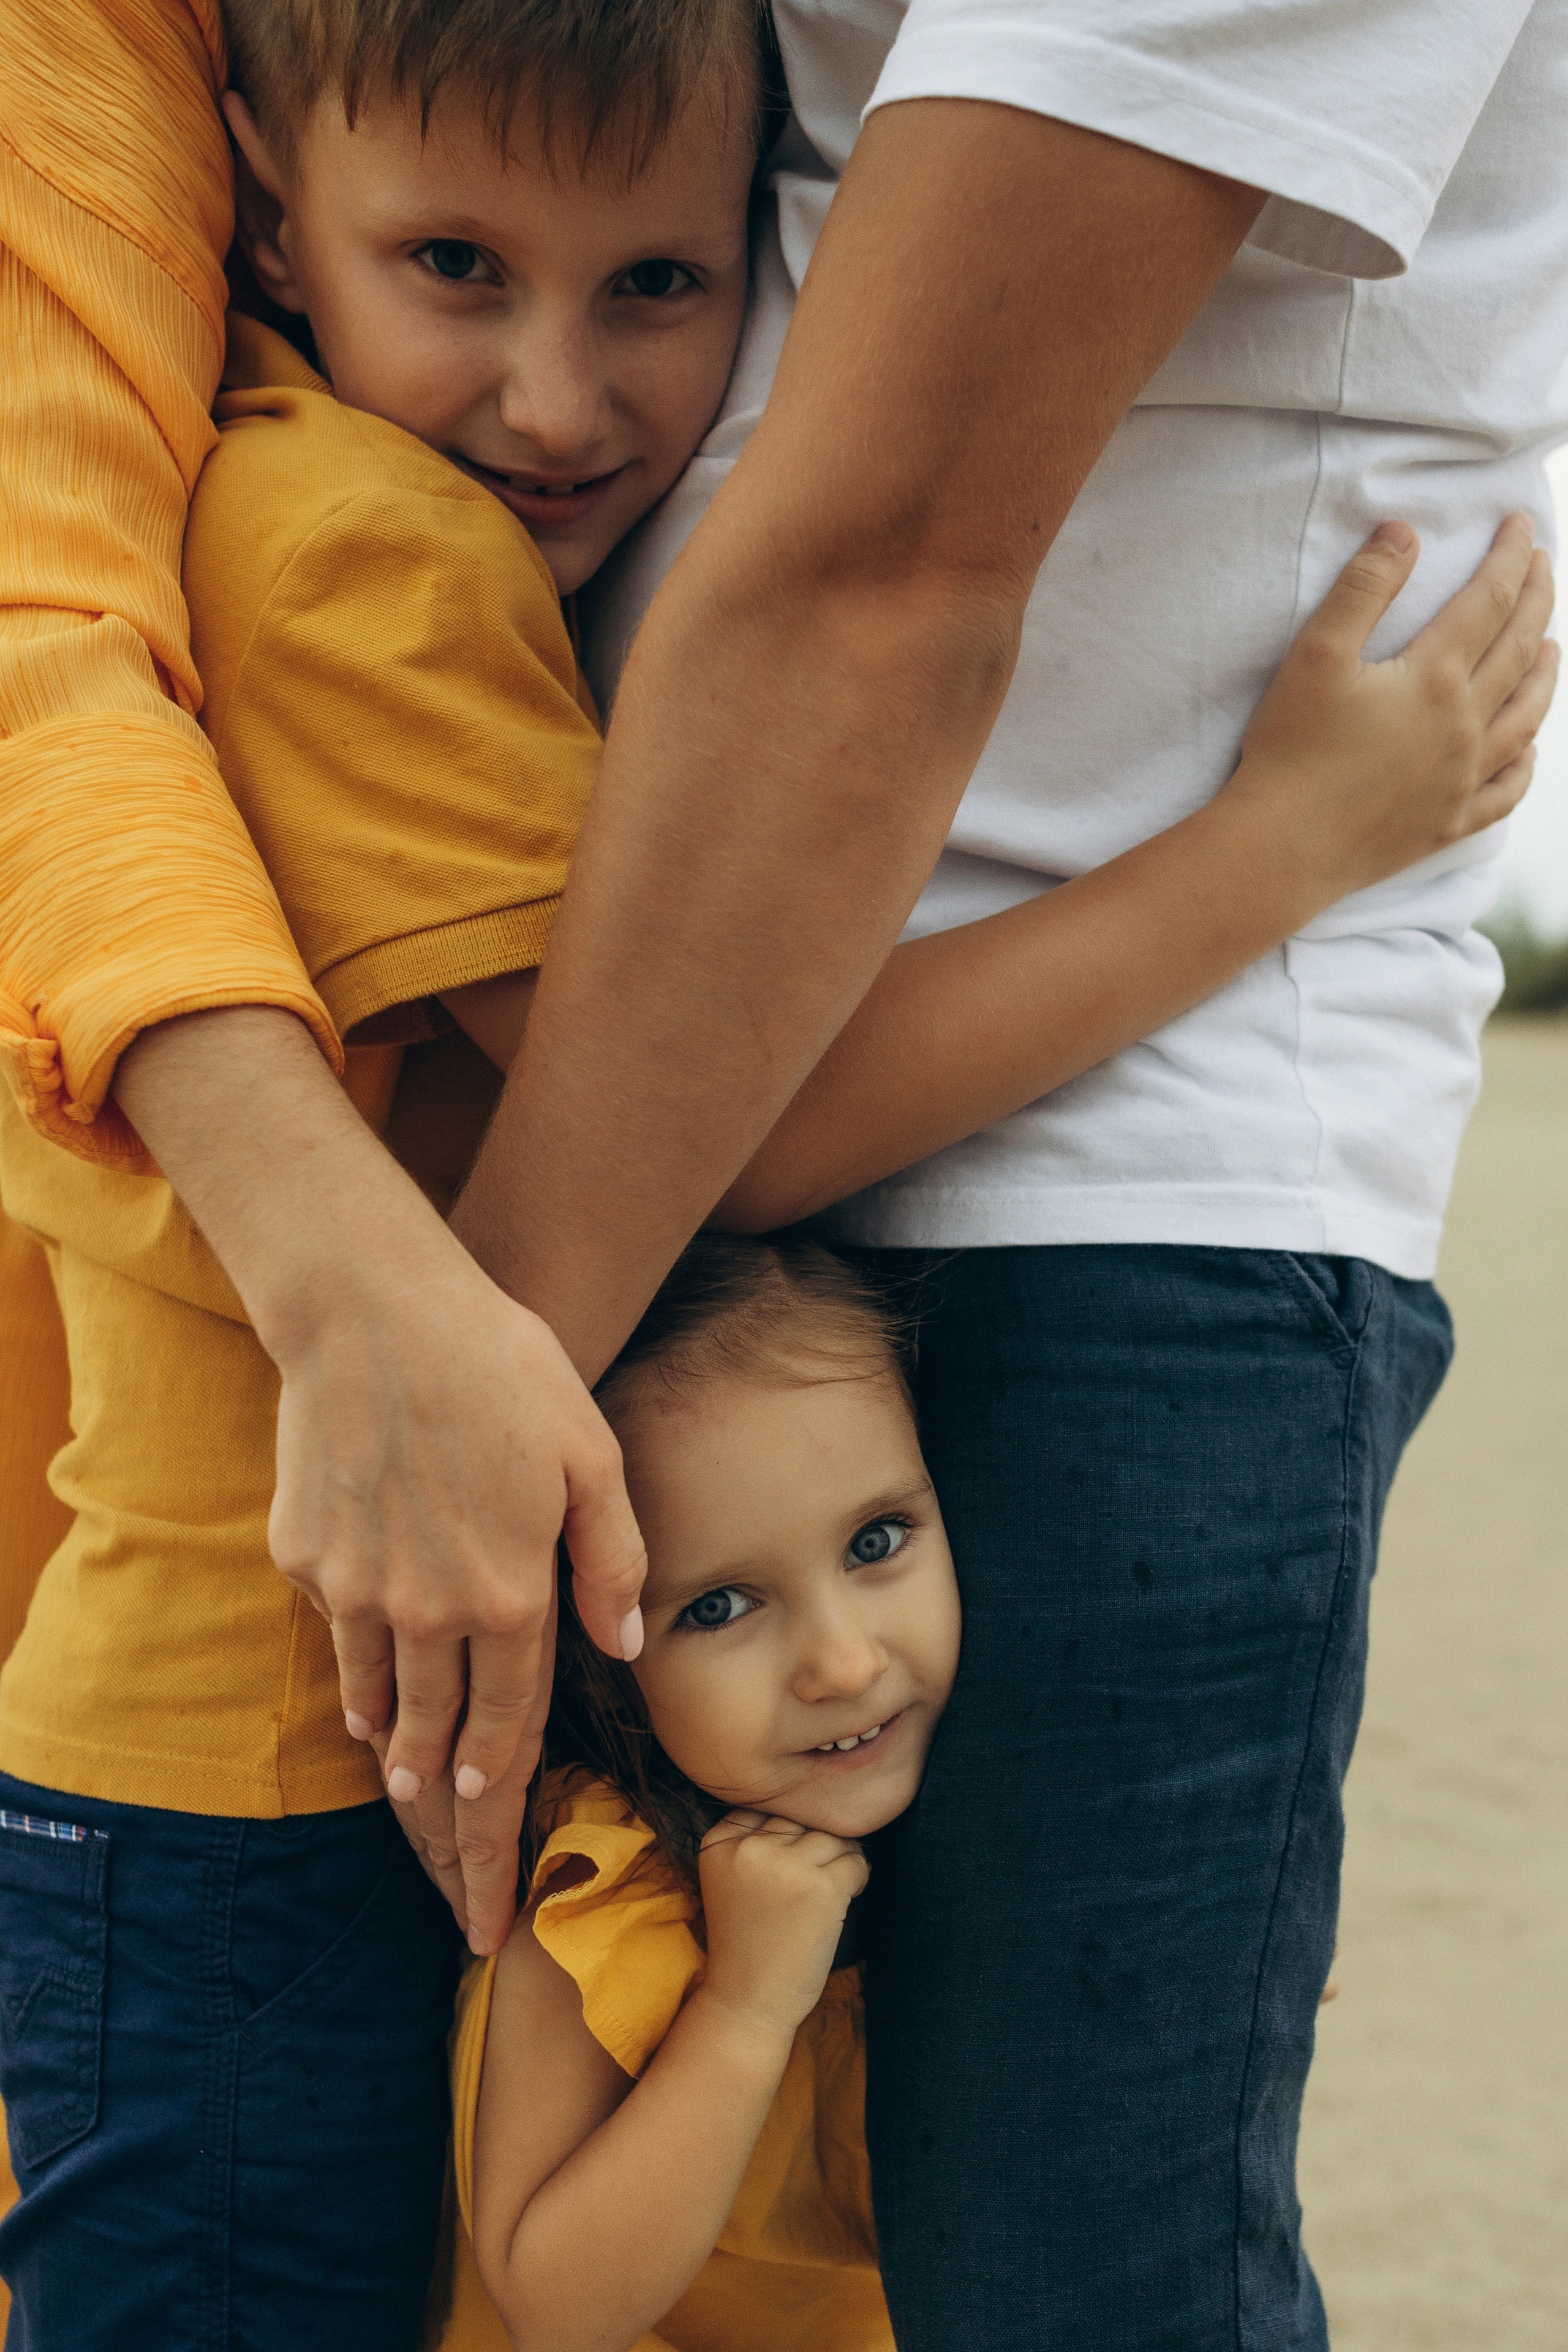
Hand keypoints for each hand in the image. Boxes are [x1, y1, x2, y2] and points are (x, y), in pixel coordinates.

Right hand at [267, 1237, 644, 1953]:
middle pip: (435, 1760)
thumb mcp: (591, 1453)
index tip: (498, 1912)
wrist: (370, 1310)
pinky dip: (360, 1693)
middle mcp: (427, 1612)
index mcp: (508, 1596)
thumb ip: (611, 1560)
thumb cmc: (499, 1366)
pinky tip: (371, 1721)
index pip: (505, 1748)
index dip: (502, 1837)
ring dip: (401, 1778)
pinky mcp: (309, 1558)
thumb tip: (621, 1650)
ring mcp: (357, 1590)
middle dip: (452, 1851)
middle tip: (463, 1921)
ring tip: (421, 1827)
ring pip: (379, 1714)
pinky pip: (341, 1646)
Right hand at [696, 1812, 868, 2040]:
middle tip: (816, 1876)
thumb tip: (816, 1808)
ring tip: (829, 1889)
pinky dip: (858, 1878)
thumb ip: (757, 1841)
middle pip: (801, 1818)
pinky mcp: (821, 1888)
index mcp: (719, 1843)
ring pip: (833, 1836)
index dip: (787, 1833)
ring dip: (841, 1858)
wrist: (746, 2003)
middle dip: (815, 1842)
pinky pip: (855, 1862)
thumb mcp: (731, 1880)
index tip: (787, 1863)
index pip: (767, 1807)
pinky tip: (843, 1899)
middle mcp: (749, 1848)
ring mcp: (786, 1866)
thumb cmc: (745, 1942)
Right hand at [1229, 511, 1554, 898]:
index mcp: (1434, 679)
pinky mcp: (1448, 822)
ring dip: (1544, 675)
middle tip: (1545, 566)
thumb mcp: (1316, 654)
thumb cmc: (1290, 750)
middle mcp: (1463, 727)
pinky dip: (1526, 764)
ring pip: (1526, 717)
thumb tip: (1404, 532)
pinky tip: (1531, 749)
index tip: (1521, 525)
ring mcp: (1462, 779)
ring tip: (1551, 647)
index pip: (1490, 600)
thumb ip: (1364, 588)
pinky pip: (1507, 791)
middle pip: (1518, 650)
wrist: (1282, 847)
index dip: (1509, 556)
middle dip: (1538, 600)